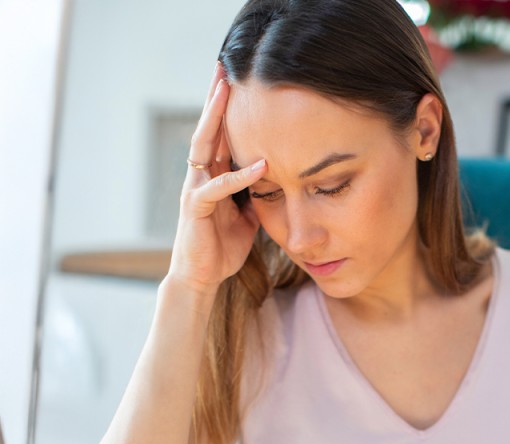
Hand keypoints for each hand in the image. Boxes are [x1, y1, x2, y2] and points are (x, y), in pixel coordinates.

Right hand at [169, 62, 267, 293]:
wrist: (203, 276)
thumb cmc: (223, 247)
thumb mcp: (249, 217)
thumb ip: (257, 195)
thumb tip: (278, 180)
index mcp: (214, 176)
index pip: (221, 135)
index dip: (228, 109)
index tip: (239, 81)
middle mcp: (201, 176)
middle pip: (208, 129)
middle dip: (216, 99)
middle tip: (224, 67)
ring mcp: (196, 190)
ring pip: (204, 147)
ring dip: (216, 120)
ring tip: (227, 92)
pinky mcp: (196, 209)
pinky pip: (218, 187)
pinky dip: (240, 176)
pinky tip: (262, 164)